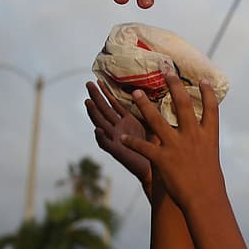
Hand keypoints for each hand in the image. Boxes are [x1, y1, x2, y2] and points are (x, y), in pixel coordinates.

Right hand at [86, 80, 152, 194]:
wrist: (158, 168)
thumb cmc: (158, 146)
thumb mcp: (155, 124)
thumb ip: (153, 110)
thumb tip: (159, 93)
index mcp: (128, 120)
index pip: (114, 103)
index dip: (107, 92)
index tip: (100, 79)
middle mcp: (119, 128)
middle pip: (104, 109)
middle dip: (96, 96)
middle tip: (88, 83)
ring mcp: (117, 139)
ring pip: (101, 123)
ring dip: (94, 113)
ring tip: (88, 102)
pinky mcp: (118, 152)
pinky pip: (106, 144)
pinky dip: (101, 138)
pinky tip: (98, 130)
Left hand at [119, 69, 223, 210]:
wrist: (204, 198)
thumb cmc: (209, 180)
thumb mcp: (210, 156)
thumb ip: (202, 142)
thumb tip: (200, 134)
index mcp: (208, 135)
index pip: (210, 108)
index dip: (207, 93)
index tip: (203, 79)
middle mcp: (192, 136)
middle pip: (183, 105)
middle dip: (174, 85)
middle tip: (165, 70)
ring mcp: (176, 147)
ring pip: (157, 120)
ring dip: (144, 105)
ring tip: (135, 93)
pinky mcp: (163, 159)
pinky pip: (143, 147)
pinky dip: (130, 143)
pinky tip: (119, 137)